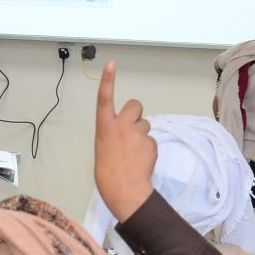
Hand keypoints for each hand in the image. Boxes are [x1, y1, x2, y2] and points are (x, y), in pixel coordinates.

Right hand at [94, 61, 156, 220]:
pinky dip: (148, 149)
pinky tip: (141, 161)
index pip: (105, 98)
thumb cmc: (108, 173)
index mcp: (104, 127)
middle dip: (136, 114)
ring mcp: (136, 134)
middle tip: (132, 129)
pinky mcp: (150, 143)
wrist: (123, 190)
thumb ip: (113, 133)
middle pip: (135, 105)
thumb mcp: (103, 147)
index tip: (112, 64)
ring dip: (142, 135)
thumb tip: (125, 131)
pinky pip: (151, 140)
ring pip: (145, 125)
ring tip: (134, 153)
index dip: (108, 80)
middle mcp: (120, 126)